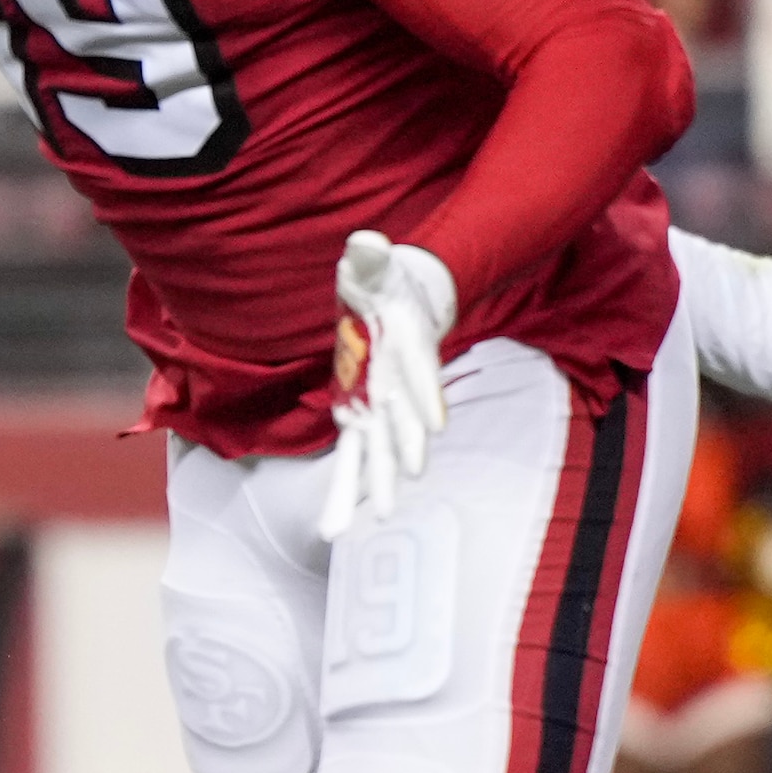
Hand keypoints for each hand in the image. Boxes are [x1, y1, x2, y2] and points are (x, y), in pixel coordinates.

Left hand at [314, 232, 455, 542]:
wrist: (397, 302)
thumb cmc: (384, 281)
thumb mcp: (374, 264)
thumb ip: (370, 257)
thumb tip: (364, 243)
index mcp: (406, 348)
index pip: (421, 373)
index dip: (426, 395)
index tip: (436, 426)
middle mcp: (397, 386)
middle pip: (402, 427)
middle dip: (400, 460)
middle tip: (395, 500)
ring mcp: (379, 404)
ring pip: (374, 453)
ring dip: (366, 489)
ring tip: (345, 529)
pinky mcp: (359, 413)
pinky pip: (351, 454)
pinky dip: (346, 485)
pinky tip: (335, 522)